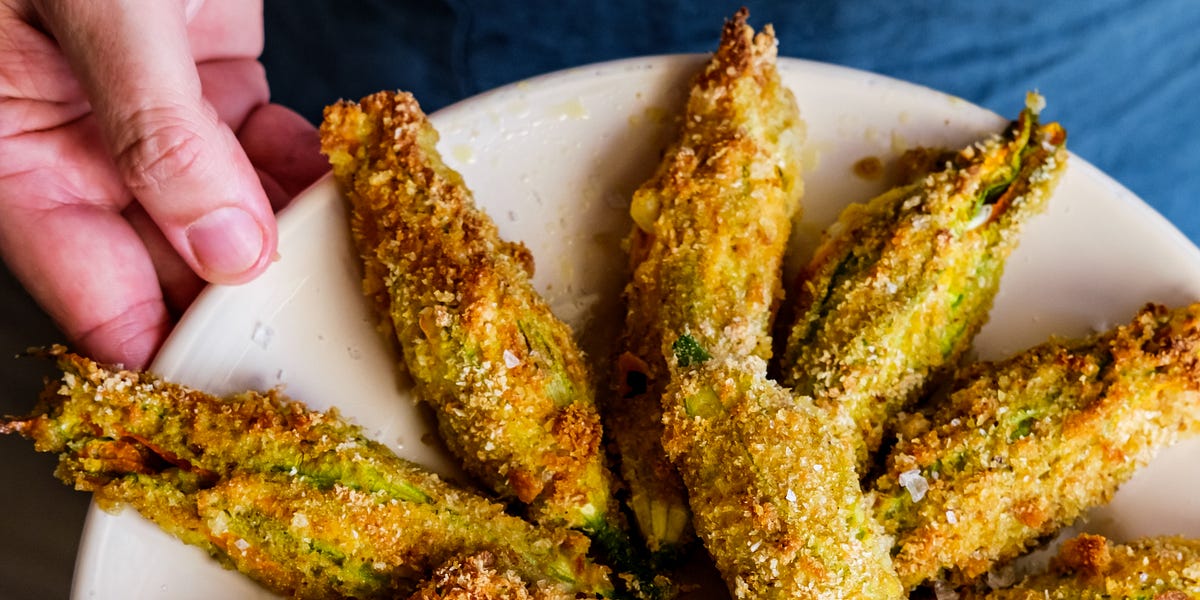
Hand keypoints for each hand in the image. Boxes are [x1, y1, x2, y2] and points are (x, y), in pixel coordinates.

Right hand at [0, 0, 326, 368]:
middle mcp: (84, 151)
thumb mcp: (103, 14)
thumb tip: (223, 245)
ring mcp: (155, 123)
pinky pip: (268, 155)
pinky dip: (307, 172)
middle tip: (318, 330)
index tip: (238, 390)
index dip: (166, 353)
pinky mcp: (212, 85)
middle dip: (247, 303)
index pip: (93, 298)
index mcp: (18, 154)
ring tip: (343, 260)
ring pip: (233, 218)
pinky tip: (341, 188)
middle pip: (174, 270)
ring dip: (290, 239)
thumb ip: (159, 129)